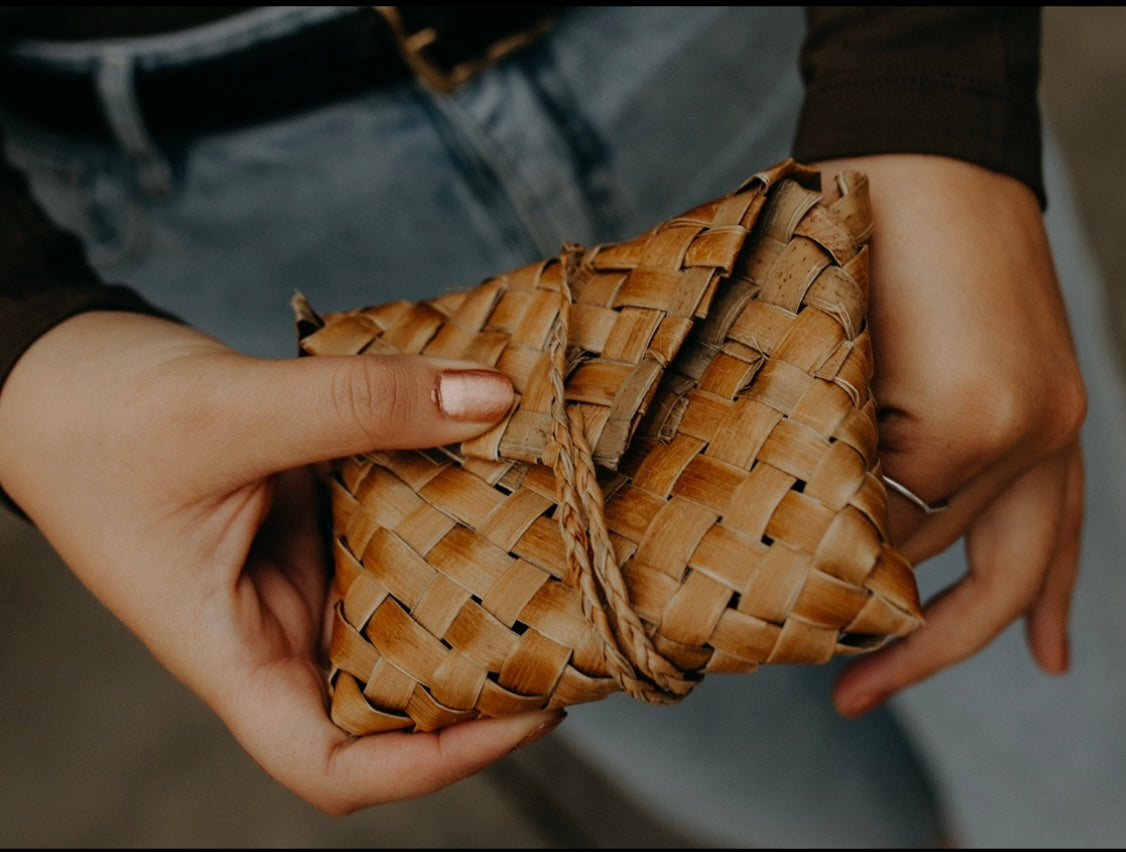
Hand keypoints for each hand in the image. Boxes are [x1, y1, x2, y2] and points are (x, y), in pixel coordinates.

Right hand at [0, 311, 564, 814]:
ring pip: (405, 608)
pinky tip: (499, 471)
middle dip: (485, 673)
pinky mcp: (314, 519)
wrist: (48, 368)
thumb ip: (362, 403)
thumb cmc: (93, 417)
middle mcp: (276, 626)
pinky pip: (394, 531)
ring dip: (477, 585)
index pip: (333, 761)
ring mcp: (299, 572)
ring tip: (564, 546)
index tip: (527, 713)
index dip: (434, 764)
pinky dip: (446, 510)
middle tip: (578, 619)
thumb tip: (492, 400)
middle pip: (393, 694)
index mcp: (232, 651)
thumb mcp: (230, 411)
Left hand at [810, 155, 1087, 716]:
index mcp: (958, 423)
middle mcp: (1025, 434)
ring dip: (965, 636)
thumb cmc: (853, 230)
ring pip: (1019, 564)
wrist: (929, 148)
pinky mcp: (1058, 410)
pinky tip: (1050, 655)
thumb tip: (805, 529)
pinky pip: (1065, 523)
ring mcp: (1054, 423)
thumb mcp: (816, 348)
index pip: (877, 540)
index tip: (770, 605)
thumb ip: (824, 448)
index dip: (823, 575)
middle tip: (839, 694)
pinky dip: (1054, 589)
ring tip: (894, 688)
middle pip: (946, 567)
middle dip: (891, 634)